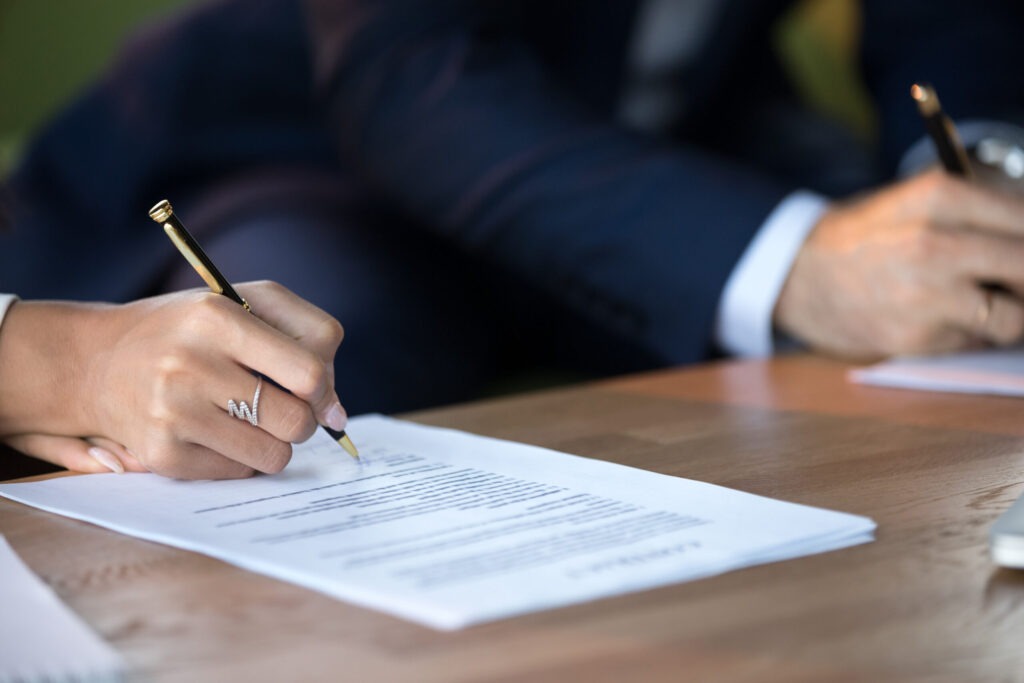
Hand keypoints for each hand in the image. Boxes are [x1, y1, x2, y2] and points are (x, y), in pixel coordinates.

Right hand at [0, 281, 346, 478]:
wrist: (97, 361)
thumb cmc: (191, 330)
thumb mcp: (247, 302)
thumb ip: (308, 339)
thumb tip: (337, 415)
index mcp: (216, 317)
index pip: (309, 371)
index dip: (325, 387)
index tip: (316, 390)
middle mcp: (189, 363)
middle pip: (297, 420)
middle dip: (301, 418)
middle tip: (278, 405)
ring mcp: (171, 413)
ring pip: (274, 455)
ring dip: (273, 442)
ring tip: (246, 417)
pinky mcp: (161, 454)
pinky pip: (239, 474)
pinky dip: (240, 458)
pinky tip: (213, 432)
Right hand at [774, 169, 1023, 358]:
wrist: (796, 276)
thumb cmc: (863, 236)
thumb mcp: (917, 199)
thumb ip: (980, 211)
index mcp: (940, 197)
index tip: (1023, 251)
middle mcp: (935, 244)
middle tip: (1015, 283)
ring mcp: (925, 296)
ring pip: (1015, 319)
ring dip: (1010, 315)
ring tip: (984, 302)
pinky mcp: (915, 338)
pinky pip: (973, 342)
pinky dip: (970, 334)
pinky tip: (941, 317)